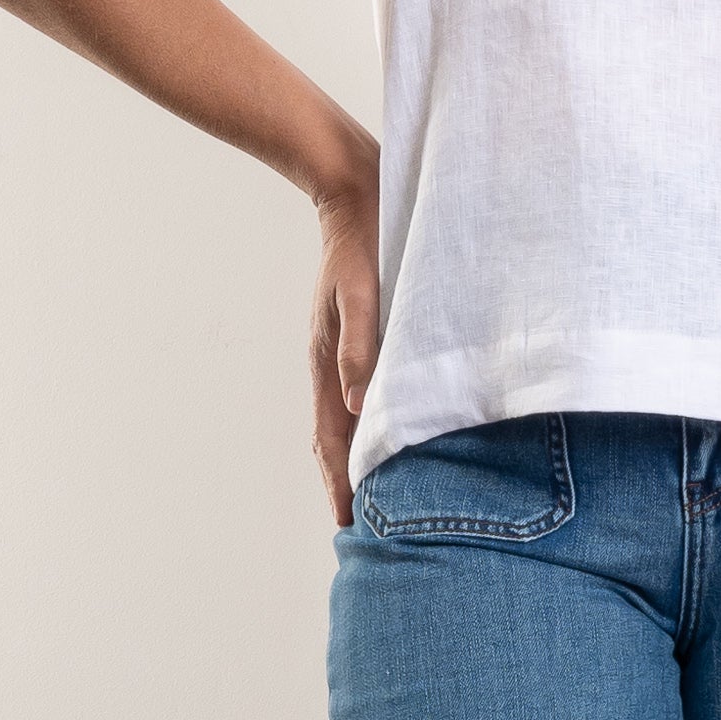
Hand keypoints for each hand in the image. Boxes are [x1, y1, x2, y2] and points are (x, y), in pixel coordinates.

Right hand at [308, 136, 379, 526]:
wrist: (358, 190)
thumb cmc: (363, 242)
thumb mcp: (361, 293)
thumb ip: (361, 346)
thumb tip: (355, 406)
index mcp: (328, 360)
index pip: (330, 438)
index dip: (338, 482)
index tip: (347, 523)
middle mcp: (334, 363)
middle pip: (336, 439)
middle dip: (346, 483)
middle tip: (364, 529)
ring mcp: (348, 351)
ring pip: (351, 420)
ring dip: (359, 458)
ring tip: (376, 496)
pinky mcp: (367, 336)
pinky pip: (365, 394)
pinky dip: (374, 425)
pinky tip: (392, 433)